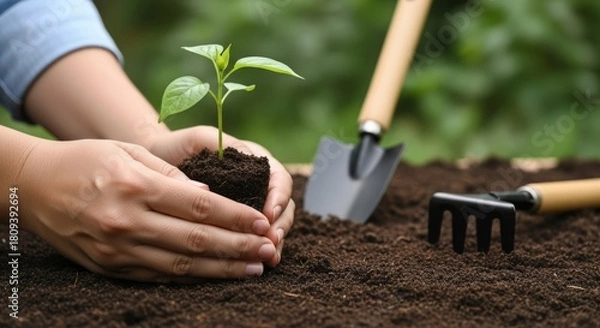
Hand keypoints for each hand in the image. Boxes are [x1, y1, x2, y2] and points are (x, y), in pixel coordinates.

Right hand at [16, 138, 276, 281]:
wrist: (32, 186)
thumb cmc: (84, 160)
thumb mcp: (128, 152)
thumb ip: (171, 175)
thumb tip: (210, 197)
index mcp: (136, 187)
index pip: (200, 207)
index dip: (236, 217)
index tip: (262, 221)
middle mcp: (127, 222)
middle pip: (197, 240)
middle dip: (239, 247)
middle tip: (269, 250)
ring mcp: (117, 250)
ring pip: (182, 265)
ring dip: (222, 269)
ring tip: (253, 268)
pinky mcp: (109, 267)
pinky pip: (158, 276)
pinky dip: (191, 278)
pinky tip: (215, 275)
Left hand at [148, 126, 294, 266]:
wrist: (156, 163)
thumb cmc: (177, 147)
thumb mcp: (200, 138)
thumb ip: (224, 145)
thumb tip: (248, 160)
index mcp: (254, 163)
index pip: (279, 179)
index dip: (279, 197)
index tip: (269, 214)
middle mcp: (257, 185)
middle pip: (282, 206)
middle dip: (280, 225)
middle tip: (271, 242)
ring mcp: (248, 206)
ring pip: (273, 225)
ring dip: (274, 242)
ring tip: (269, 258)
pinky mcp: (235, 225)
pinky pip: (253, 239)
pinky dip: (256, 251)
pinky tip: (254, 263)